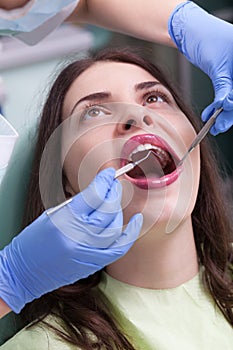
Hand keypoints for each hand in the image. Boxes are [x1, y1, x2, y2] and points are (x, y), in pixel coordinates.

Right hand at [0, 168, 142, 312]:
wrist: (25, 272)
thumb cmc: (34, 241)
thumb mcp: (52, 215)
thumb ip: (77, 203)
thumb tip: (98, 190)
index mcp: (64, 220)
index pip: (93, 194)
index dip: (104, 181)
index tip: (108, 174)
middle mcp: (78, 236)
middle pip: (107, 208)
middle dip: (112, 192)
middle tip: (112, 184)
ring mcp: (88, 251)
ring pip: (114, 225)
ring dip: (117, 208)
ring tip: (114, 200)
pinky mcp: (94, 263)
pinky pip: (119, 247)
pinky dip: (130, 233)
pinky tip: (136, 220)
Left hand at [168, 2, 232, 134]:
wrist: (191, 31)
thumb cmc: (206, 38)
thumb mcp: (217, 66)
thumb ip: (224, 87)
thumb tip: (227, 105)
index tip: (226, 115)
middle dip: (229, 113)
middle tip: (217, 126)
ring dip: (222, 112)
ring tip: (211, 124)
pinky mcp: (228, 75)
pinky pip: (226, 93)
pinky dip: (218, 104)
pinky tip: (209, 113)